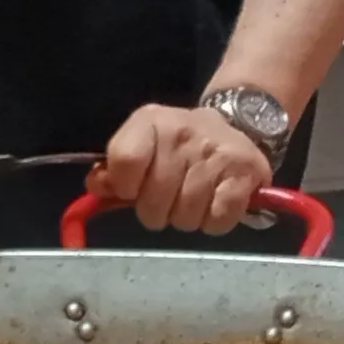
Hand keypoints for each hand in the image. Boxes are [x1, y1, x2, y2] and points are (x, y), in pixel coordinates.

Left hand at [98, 102, 269, 234]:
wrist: (234, 126)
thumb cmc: (177, 144)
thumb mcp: (141, 143)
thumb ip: (115, 167)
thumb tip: (97, 188)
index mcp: (151, 121)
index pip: (124, 162)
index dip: (125, 188)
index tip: (133, 189)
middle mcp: (183, 133)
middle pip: (152, 202)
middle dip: (156, 211)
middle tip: (168, 198)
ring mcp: (217, 154)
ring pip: (185, 217)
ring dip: (185, 218)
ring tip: (192, 199)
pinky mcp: (246, 174)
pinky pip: (216, 221)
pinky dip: (213, 223)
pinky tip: (214, 204)